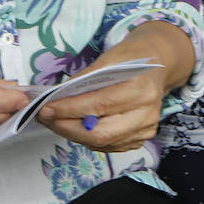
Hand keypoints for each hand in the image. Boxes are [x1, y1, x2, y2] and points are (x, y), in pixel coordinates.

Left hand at [38, 63, 167, 153]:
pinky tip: (75, 126)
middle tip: (45, 117)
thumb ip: (86, 78)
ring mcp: (145, 129)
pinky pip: (108, 146)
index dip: (70, 109)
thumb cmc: (131, 58)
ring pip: (101, 143)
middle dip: (66, 127)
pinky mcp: (140, 139)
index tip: (46, 107)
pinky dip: (87, 138)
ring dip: (73, 133)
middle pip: (100, 132)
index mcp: (142, 88)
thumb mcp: (110, 57)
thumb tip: (58, 95)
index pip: (100, 105)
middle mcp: (147, 113)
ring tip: (54, 121)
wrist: (158, 65)